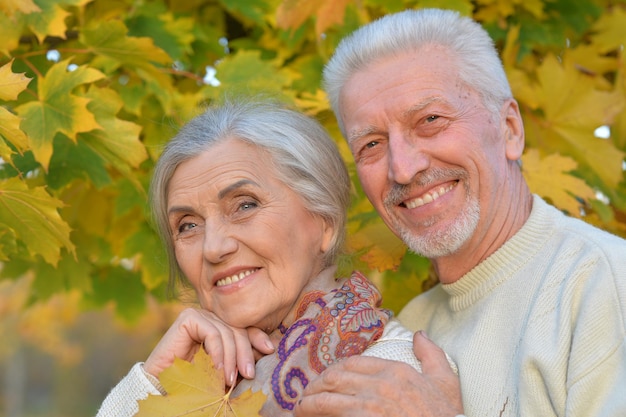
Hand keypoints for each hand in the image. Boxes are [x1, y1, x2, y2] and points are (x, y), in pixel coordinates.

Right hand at [143, 308, 274, 385]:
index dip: (258, 337)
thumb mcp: (225, 368)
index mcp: (222, 326)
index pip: (245, 328)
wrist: (161, 387)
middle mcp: (212, 318)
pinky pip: (213, 333)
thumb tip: (269, 348)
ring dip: (231, 359)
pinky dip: (218, 353)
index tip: (270, 349)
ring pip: (227, 333)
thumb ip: (241, 358)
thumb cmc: (195, 381)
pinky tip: (218, 371)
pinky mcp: (188, 318)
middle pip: (238, 329)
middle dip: (245, 353)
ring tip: (230, 380)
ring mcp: (200, 315)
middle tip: (249, 374)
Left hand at [294, 331, 462, 416]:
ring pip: (327, 399)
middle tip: (306, 395)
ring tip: (300, 410)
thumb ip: (432, 355)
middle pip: (335, 377)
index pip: (353, 363)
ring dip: (309, 404)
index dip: (334, 370)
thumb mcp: (447, 382)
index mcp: (396, 370)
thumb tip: (420, 334)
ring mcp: (371, 405)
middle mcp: (381, 384)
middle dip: (316, 386)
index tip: (326, 380)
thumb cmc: (447, 416)